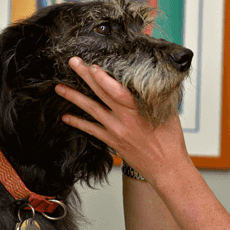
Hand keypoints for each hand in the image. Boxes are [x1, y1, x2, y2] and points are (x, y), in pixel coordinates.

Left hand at [55, 57, 192, 183]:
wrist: (166, 167)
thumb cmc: (170, 140)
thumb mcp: (168, 113)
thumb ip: (158, 96)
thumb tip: (154, 79)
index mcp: (139, 110)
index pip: (117, 91)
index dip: (103, 78)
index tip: (92, 65)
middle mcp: (125, 120)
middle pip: (101, 94)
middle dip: (85, 76)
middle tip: (73, 62)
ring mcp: (116, 131)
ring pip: (91, 110)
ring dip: (74, 98)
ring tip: (59, 88)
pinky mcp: (113, 141)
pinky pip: (92, 130)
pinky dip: (78, 123)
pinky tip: (66, 117)